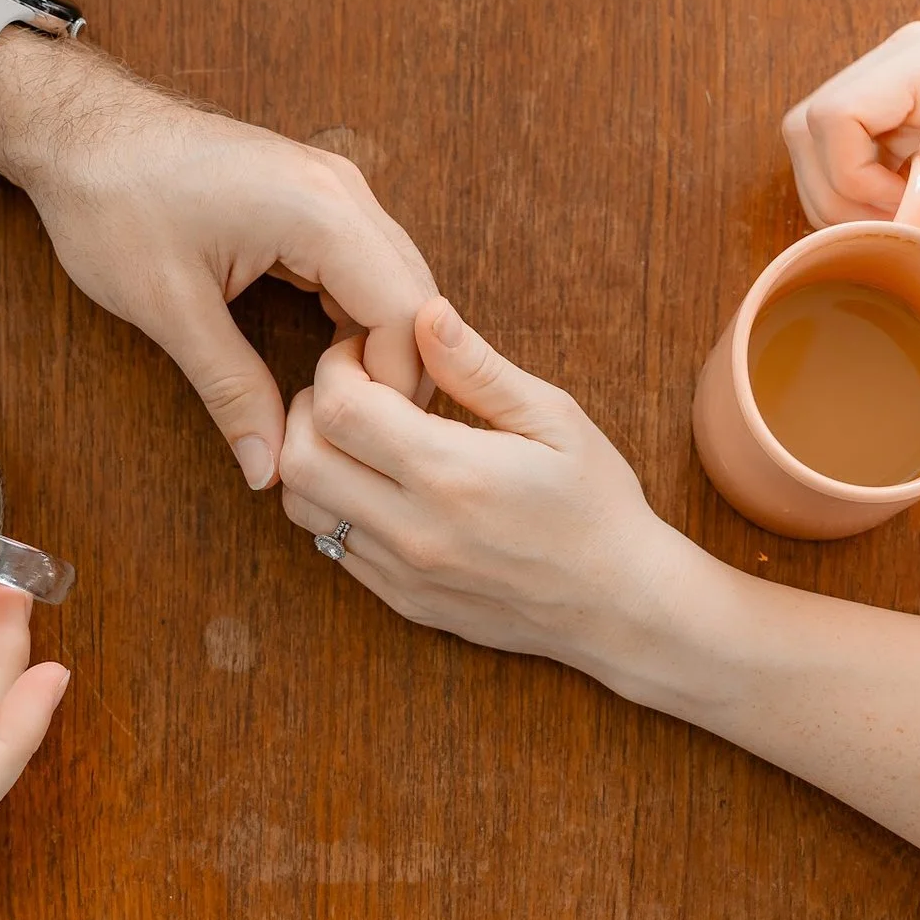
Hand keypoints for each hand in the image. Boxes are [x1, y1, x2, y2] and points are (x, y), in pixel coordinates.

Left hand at [0, 28, 439, 490]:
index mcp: (319, 210)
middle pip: (416, 296)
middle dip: (398, 370)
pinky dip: (360, 317)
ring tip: (343, 406)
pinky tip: (330, 361)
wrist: (79, 133)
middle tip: (359, 434)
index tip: (357, 437)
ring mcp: (332, 188)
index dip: (395, 386)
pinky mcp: (314, 196)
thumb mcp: (168, 308)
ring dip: (381, 345)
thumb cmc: (112, 202)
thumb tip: (268, 469)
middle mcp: (342, 190)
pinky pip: (366, 265)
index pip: (407, 313)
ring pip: (397, 282)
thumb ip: (229, 390)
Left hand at [276, 299, 697, 679]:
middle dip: (308, 408)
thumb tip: (426, 313)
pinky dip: (335, 504)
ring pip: (302, 507)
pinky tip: (381, 482)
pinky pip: (331, 547)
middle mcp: (413, 529)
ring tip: (363, 437)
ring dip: (314, 459)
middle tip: (354, 389)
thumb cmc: (597, 504)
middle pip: (299, 459)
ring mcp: (402, 573)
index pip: (338, 409)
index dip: (337, 367)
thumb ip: (479, 369)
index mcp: (450, 473)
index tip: (368, 354)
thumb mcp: (555, 419)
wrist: (621, 606)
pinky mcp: (401, 600)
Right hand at [781, 22, 919, 228]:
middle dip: (841, 195)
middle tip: (910, 224)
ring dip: (853, 201)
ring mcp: (896, 90)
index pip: (830, 118)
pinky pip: (850, 159)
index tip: (916, 209)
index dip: (853, 178)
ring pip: (819, 149)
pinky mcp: (902, 115)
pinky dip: (875, 199)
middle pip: (809, 133)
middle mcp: (897, 66)